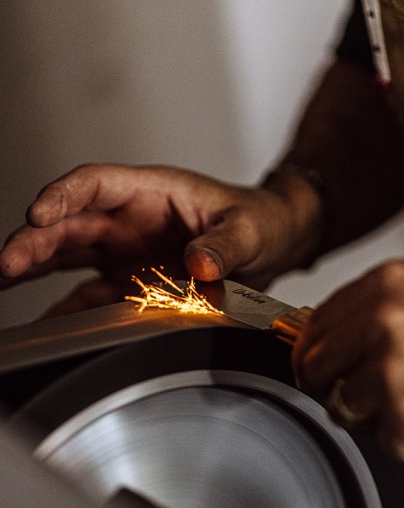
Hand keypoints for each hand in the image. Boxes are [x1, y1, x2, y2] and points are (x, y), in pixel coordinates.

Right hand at [0, 163, 320, 314]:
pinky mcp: (129, 281)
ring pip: (67, 254)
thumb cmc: (260, 221)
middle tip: (7, 264)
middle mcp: (129, 219)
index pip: (94, 183)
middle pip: (69, 222)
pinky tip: (44, 323)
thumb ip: (224, 246)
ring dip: (34, 267)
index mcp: (151, 192)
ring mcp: (125, 251)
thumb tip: (200, 264)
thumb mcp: (248, 230)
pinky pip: (90, 294)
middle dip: (34, 240)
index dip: (62, 195)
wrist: (272, 244)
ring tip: (3, 280)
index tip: (38, 213)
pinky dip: (66, 308)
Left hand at [293, 259, 403, 461]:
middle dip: (331, 390)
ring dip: (374, 418)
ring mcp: (392, 360)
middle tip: (362, 402)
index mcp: (389, 283)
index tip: (324, 372)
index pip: (316, 323)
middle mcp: (384, 314)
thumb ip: (378, 311)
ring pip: (341, 405)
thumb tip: (327, 337)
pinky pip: (381, 439)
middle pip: (314, 364)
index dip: (316, 356)